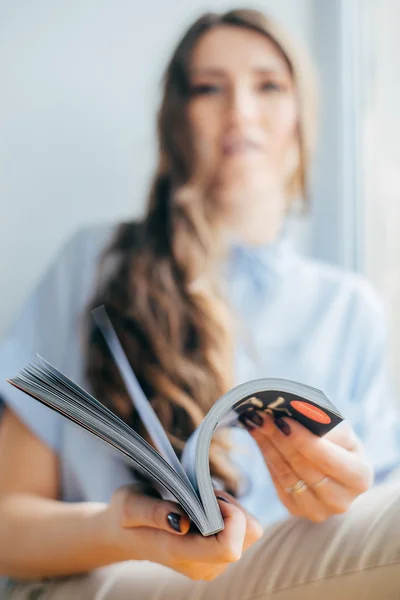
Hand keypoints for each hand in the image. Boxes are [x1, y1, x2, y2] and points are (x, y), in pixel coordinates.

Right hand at [99, 484, 262, 580]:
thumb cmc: (125, 516)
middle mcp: (203, 566)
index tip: (210, 496)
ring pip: (250, 533)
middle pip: (248, 536)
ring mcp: (213, 565)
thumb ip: (155, 513)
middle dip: (233, 507)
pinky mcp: (218, 558)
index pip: (230, 548)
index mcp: (181, 554)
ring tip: (204, 501)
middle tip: (205, 494)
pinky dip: (231, 515)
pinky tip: (206, 509)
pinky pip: (243, 533)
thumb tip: (183, 522)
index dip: (230, 516)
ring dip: (233, 510)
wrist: (123, 535)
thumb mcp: (130, 505)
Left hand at [246, 414, 373, 522]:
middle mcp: (342, 501)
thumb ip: (319, 421)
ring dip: (268, 446)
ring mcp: (319, 510)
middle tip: (261, 417)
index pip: (327, 459)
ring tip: (255, 422)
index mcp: (359, 477)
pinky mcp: (298, 510)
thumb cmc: (336, 438)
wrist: (332, 459)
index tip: (282, 420)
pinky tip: (259, 437)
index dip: (303, 440)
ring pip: (287, 475)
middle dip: (279, 439)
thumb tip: (290, 411)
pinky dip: (267, 457)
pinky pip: (278, 482)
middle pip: (303, 468)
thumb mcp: (337, 426)